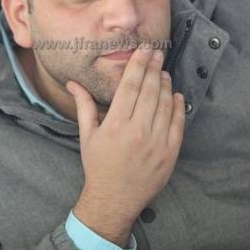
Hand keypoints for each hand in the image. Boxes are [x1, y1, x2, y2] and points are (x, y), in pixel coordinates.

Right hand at [67, 46, 184, 246]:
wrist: (114, 200)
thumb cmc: (98, 166)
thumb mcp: (87, 135)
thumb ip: (83, 105)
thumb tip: (72, 82)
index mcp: (115, 124)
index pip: (130, 85)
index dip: (138, 64)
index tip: (143, 50)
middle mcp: (137, 131)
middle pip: (149, 90)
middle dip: (154, 67)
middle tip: (158, 53)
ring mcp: (156, 142)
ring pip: (165, 104)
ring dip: (166, 84)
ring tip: (164, 72)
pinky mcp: (169, 153)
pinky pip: (178, 124)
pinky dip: (178, 107)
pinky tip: (176, 95)